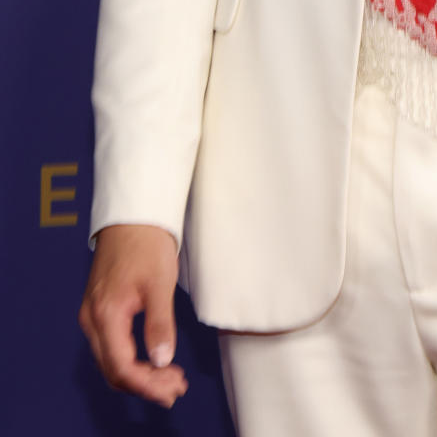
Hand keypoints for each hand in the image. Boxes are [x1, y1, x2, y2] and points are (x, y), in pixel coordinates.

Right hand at [79, 224, 187, 407]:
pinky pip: (111, 346)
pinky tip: (153, 360)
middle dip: (145, 385)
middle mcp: (92, 319)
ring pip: (111, 361)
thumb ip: (160, 324)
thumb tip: (163, 360)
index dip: (148, 385)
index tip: (172, 389)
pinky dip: (132, 359)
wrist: (132, 214)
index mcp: (105, 314)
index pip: (122, 367)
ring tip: (170, 379)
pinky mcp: (99, 308)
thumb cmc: (146, 242)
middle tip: (176, 389)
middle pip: (114, 370)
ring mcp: (92, 314)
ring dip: (140, 375)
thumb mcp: (160, 283)